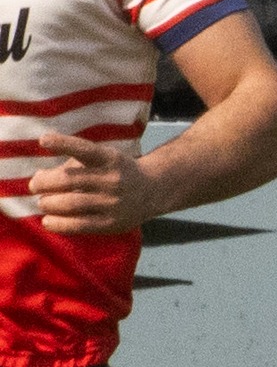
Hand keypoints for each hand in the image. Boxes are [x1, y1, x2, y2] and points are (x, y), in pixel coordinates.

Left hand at [28, 131, 163, 234]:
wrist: (152, 191)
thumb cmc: (116, 171)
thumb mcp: (101, 159)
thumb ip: (72, 165)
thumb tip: (38, 178)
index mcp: (108, 158)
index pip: (84, 149)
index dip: (62, 143)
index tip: (42, 141)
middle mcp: (112, 180)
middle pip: (69, 180)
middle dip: (44, 183)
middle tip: (34, 187)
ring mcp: (113, 203)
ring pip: (71, 203)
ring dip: (48, 203)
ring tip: (42, 203)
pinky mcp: (112, 223)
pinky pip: (80, 225)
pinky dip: (59, 224)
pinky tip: (47, 222)